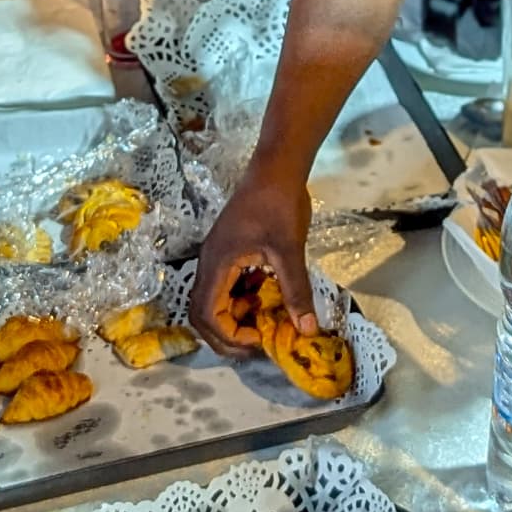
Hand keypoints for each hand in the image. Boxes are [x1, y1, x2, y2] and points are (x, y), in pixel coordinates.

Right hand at [191, 164, 314, 354]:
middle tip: (258, 344)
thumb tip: (307, 330)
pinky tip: (268, 302)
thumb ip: (296, 291)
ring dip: (236, 319)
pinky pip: (229, 287)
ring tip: (265, 327)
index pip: (207, 314)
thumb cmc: (279, 204)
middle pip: (204, 313)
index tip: (258, 340)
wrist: (277, 167)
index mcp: (217, 263)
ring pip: (217, 301)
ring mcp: (219, 258)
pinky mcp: (231, 253)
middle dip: (227, 335)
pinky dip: (244, 301)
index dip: (228, 335)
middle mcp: (211, 263)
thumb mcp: (289, 250)